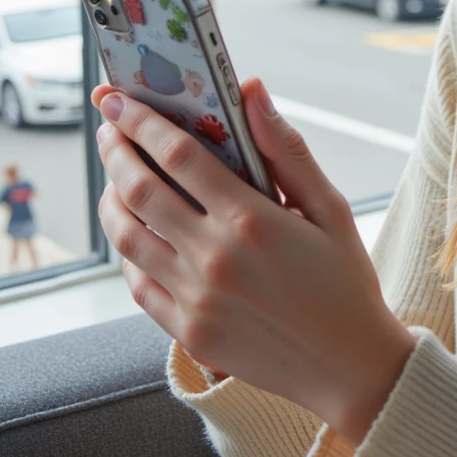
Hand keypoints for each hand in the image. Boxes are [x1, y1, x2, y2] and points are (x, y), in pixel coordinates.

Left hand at [91, 78, 415, 445]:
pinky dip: (127, 251)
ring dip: (110, 199)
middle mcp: (216, 258)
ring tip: (114, 177)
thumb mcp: (330, 207)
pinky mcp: (187, 332)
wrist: (349, 366)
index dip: (141, 122)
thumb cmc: (344, 279)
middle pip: (140, 190)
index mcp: (252, 220)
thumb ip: (286, 149)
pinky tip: (134, 233)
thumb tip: (251, 90)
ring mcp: (196, 298)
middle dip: (116, 151)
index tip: (118, 100)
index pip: (178, 155)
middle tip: (107, 129)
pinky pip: (138, 284)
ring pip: (127, 237)